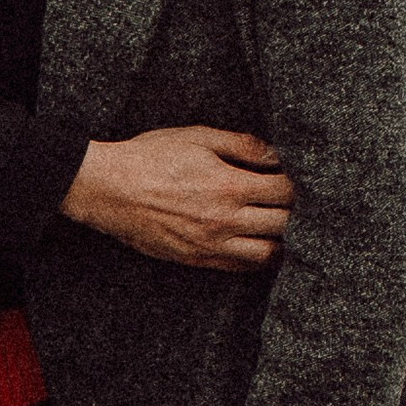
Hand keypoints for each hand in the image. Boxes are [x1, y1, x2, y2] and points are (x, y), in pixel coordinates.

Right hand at [63, 127, 289, 270]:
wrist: (108, 189)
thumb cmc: (150, 157)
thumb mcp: (198, 137)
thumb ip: (242, 145)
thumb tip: (275, 154)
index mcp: (228, 186)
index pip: (284, 191)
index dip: (298, 183)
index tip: (298, 178)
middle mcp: (224, 221)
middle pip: (283, 225)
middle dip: (296, 211)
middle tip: (296, 201)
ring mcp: (210, 246)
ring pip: (267, 255)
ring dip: (280, 240)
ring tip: (280, 224)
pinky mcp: (195, 260)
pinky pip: (239, 268)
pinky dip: (256, 258)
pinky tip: (257, 242)